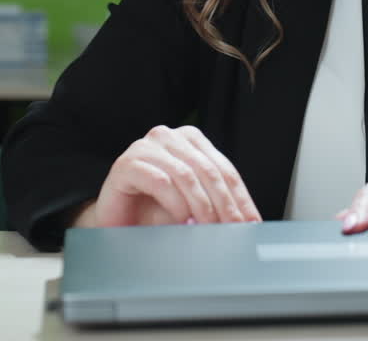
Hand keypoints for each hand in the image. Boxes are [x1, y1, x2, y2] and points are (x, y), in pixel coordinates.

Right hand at [73, 125, 261, 227]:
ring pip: (186, 175)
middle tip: (233, 229)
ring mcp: (146, 147)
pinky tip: (181, 220)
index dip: (240, 198)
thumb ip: (216, 204)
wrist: (116, 220)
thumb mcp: (193, 205)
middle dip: (224, 204)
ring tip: (208, 229)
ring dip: (201, 206)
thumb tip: (248, 221)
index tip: (251, 222)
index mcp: (190, 140)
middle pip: (208, 171)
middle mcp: (169, 137)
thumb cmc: (153, 211)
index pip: (224, 169)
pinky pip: (160, 181)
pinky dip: (175, 204)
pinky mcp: (127, 163)